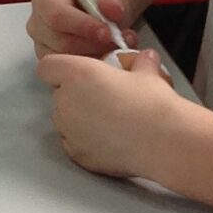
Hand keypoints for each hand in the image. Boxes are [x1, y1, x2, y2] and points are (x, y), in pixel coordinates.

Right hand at [26, 0, 130, 59]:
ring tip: (116, 48)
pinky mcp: (51, 66)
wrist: (102, 14)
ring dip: (96, 57)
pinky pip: (70, 73)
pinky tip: (108, 58)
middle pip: (62, 42)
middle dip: (93, 44)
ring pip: (66, 61)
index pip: (56, 16)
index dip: (83, 25)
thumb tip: (113, 10)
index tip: (106, 32)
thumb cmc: (101, 3)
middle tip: (116, 42)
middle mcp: (37, 24)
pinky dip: (93, 67)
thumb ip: (111, 2)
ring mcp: (42, 47)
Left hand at [35, 47, 177, 179]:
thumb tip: (145, 59)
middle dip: (75, 94)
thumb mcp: (148, 73)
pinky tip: (110, 138)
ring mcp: (68, 130)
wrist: (164, 141)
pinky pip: (73, 142)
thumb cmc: (154, 104)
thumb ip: (140, 62)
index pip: (48, 66)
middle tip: (103, 97)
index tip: (76, 73)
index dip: (61, 68)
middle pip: (58, 93)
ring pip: (64, 119)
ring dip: (78, 117)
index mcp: (78, 74)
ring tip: (109, 120)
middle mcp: (66, 101)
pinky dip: (85, 140)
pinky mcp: (76, 154)